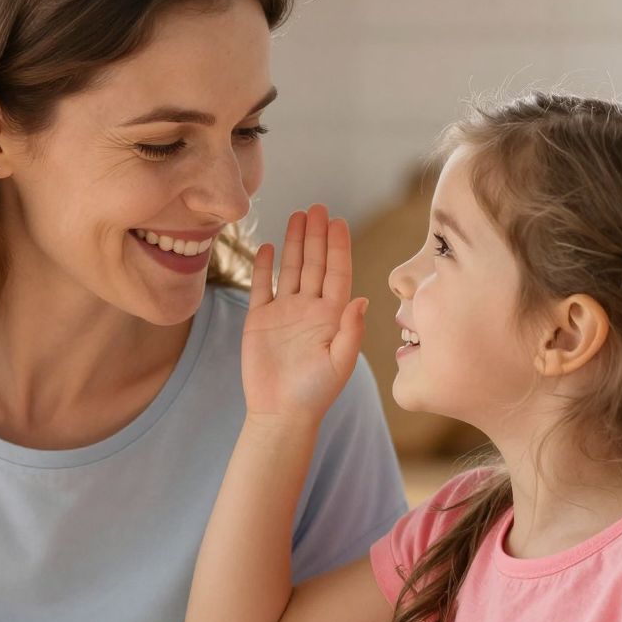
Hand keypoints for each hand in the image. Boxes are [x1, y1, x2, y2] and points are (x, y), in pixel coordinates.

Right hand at [241, 203, 365, 428]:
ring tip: (297, 215)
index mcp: (332, 316)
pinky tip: (266, 246)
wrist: (280, 413)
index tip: (337, 222)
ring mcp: (284, 312)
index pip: (337, 273)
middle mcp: (310, 309)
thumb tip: (362, 298)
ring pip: (291, 268)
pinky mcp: (259, 320)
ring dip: (294, 243)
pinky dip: (263, 267)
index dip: (338, 247)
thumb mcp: (340, 362)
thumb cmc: (315, 393)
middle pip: (315, 264)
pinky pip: (262, 287)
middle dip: (316, 235)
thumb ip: (350, 330)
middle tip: (317, 207)